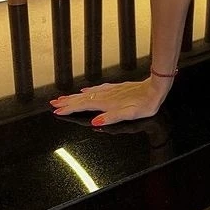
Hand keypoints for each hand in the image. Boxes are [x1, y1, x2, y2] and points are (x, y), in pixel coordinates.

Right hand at [49, 77, 167, 126]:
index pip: (84, 106)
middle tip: (53, 103)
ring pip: (88, 94)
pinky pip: (98, 89)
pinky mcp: (117, 88)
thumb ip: (112, 117)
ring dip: (75, 96)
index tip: (57, 111)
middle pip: (83, 99)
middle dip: (67, 102)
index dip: (70, 109)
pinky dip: (89, 91)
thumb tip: (95, 121)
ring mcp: (111, 91)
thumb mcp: (130, 115)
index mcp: (107, 103)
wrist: (156, 89)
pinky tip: (86, 90)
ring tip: (64, 97)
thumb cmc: (145, 104)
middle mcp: (107, 96)